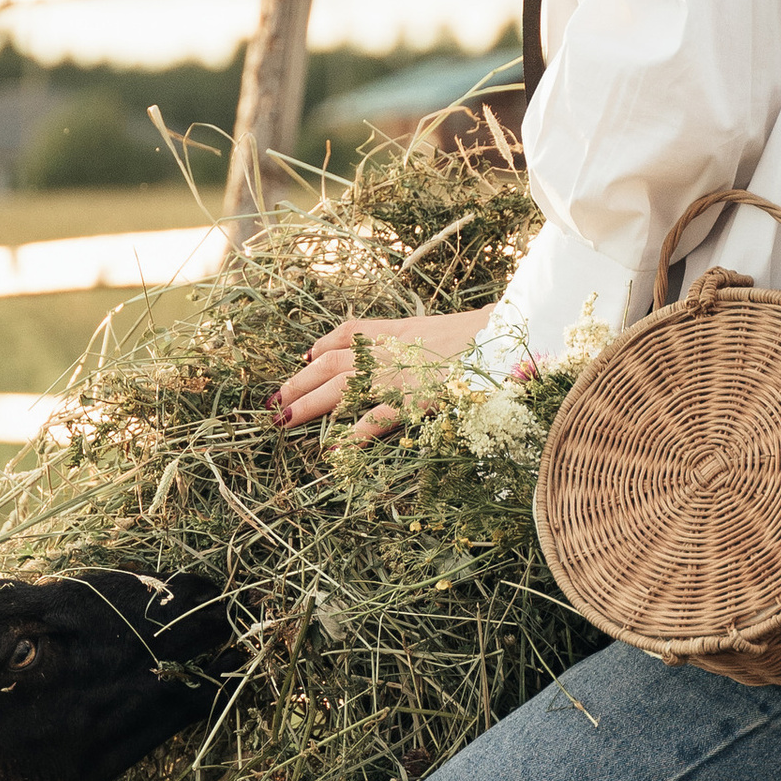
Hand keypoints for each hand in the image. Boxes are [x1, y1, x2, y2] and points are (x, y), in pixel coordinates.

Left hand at [270, 308, 500, 443]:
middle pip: (330, 362)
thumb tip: (431, 347)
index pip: (348, 331)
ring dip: (307, 403)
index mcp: (399, 330)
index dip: (322, 344)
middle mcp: (389, 350)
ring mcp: (397, 375)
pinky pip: (371, 420)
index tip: (305, 356)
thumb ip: (427, 339)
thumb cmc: (487, 337)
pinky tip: (331, 450)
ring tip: (283, 420)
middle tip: (275, 398)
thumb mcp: (450, 330)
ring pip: (338, 388)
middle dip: (300, 380)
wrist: (505, 339)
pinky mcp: (411, 401)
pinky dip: (349, 436)